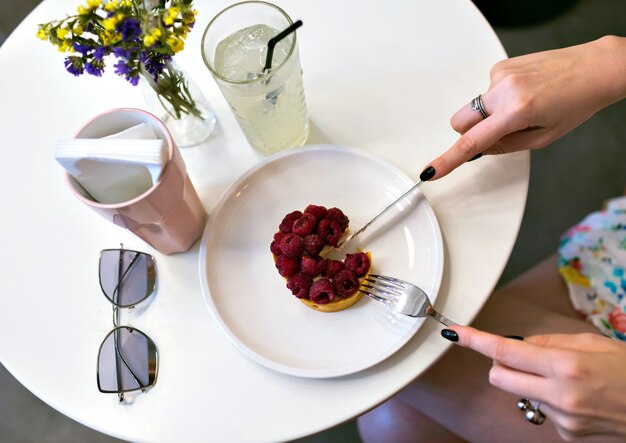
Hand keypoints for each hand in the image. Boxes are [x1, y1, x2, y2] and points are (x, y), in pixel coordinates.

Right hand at [423, 35, 625, 179]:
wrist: (595, 68)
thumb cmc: (576, 103)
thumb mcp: (544, 138)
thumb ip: (507, 146)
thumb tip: (479, 148)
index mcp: (517, 112)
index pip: (472, 142)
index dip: (449, 160)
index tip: (431, 171)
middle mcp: (504, 91)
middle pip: (460, 122)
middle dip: (470, 132)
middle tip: (498, 132)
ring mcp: (500, 75)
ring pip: (475, 108)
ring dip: (490, 114)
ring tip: (523, 107)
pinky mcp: (501, 66)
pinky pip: (487, 92)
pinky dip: (499, 98)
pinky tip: (524, 92)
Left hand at [446, 326, 625, 440]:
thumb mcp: (592, 343)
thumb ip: (550, 342)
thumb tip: (520, 344)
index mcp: (565, 365)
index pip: (505, 351)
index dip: (476, 340)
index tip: (457, 332)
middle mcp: (559, 394)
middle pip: (499, 378)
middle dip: (501, 365)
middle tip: (524, 358)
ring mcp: (563, 418)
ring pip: (523, 395)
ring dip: (533, 384)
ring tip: (571, 380)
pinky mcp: (568, 434)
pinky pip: (545, 410)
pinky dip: (553, 401)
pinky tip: (580, 399)